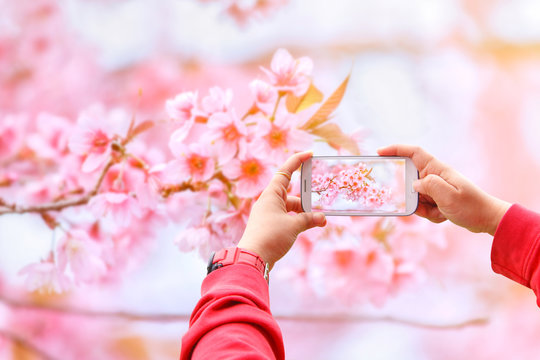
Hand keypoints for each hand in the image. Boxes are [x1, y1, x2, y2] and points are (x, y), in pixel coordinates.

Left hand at [237, 151, 326, 269]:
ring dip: (305, 213)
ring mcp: (269, 214)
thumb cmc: (271, 236)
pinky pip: (287, 218)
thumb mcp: (294, 226)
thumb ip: (310, 219)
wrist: (253, 258)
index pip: (285, 171)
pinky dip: (298, 221)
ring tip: (319, 221)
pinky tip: (309, 227)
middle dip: (307, 198)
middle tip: (322, 202)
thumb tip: (322, 219)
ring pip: (291, 208)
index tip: (310, 154)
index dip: (297, 161)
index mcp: (271, 194)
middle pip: (292, 193)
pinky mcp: (270, 226)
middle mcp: (269, 202)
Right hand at [377, 145, 510, 234]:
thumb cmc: (471, 206)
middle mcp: (434, 176)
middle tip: (420, 205)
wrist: (487, 219)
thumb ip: (429, 186)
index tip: (380, 153)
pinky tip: (443, 216)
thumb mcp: (449, 196)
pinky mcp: (436, 199)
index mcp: (437, 170)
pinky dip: (429, 214)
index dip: (396, 149)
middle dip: (410, 195)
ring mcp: (435, 188)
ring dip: (423, 208)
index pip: (413, 152)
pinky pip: (422, 207)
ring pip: (415, 196)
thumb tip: (413, 184)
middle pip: (410, 180)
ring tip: (439, 212)